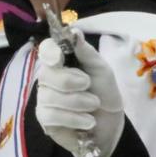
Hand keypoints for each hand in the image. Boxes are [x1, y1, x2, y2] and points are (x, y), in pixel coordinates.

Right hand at [34, 31, 124, 156]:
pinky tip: (87, 121)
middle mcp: (48, 78)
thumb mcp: (102, 70)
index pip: (46, 50)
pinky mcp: (45, 120)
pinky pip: (52, 115)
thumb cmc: (105, 94)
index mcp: (62, 62)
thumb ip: (87, 52)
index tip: (58, 58)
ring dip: (78, 102)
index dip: (49, 52)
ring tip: (93, 106)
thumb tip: (74, 31)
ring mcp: (44, 99)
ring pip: (50, 96)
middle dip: (71, 81)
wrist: (111, 125)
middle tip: (88, 85)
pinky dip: (74, 119)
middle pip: (46, 74)